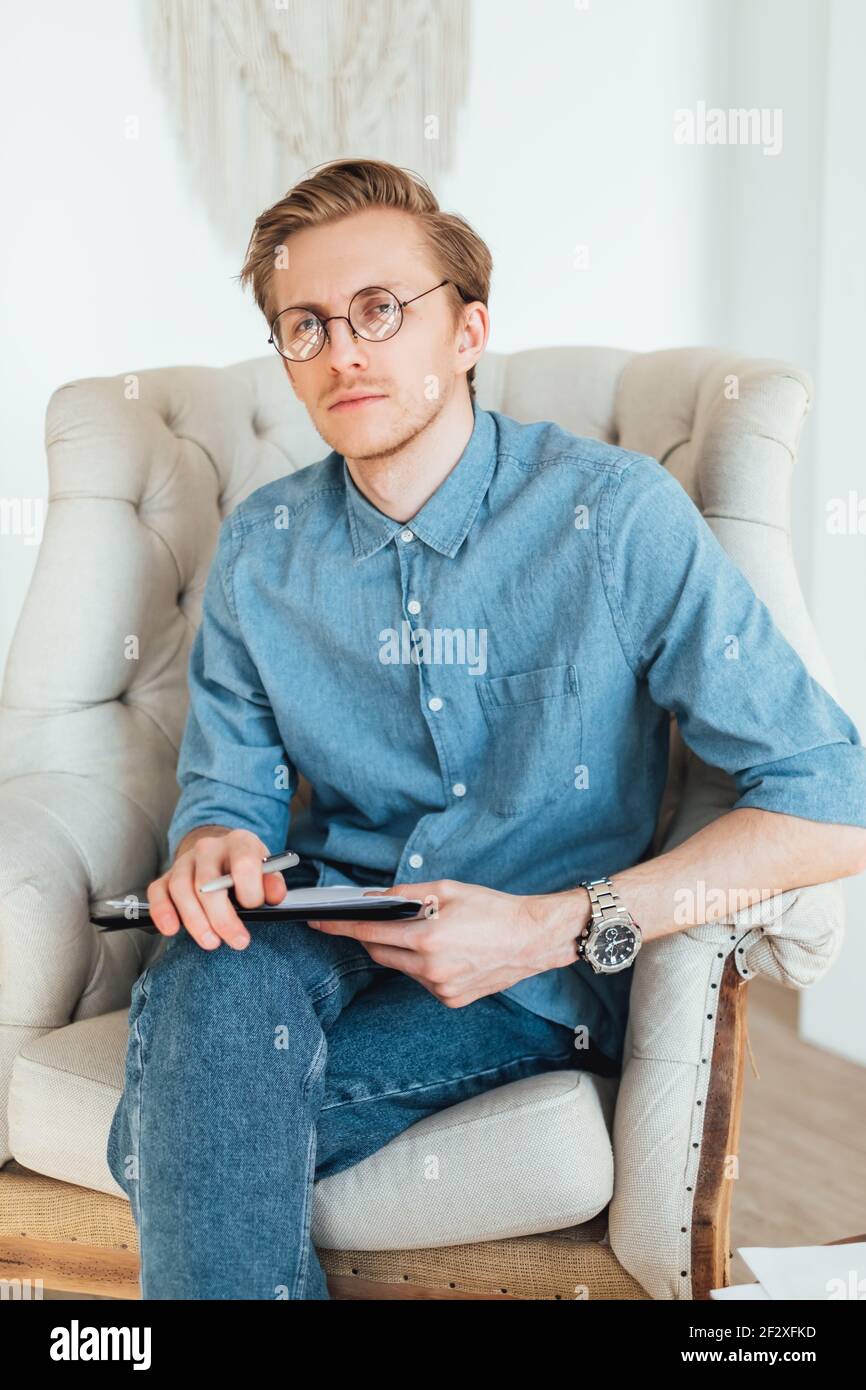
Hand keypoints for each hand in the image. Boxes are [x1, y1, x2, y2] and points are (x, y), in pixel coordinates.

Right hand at [147, 829, 286, 950]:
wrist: (221, 854)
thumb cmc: (246, 868)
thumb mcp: (266, 869)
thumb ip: (272, 882)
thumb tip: (275, 896)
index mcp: (239, 842)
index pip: (243, 863)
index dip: (250, 889)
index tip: (254, 907)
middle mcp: (208, 848)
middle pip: (208, 882)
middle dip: (222, 916)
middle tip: (237, 941)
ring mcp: (184, 861)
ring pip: (181, 889)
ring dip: (195, 920)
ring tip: (211, 942)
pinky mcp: (166, 877)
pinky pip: (157, 892)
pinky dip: (162, 912)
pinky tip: (171, 929)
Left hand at [306, 878, 580, 1006]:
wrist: (533, 939)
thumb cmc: (494, 908)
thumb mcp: (448, 889)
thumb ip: (406, 895)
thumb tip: (374, 898)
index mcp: (427, 938)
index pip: (369, 933)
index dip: (341, 927)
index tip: (319, 923)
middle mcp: (430, 969)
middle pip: (379, 953)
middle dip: (370, 937)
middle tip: (367, 920)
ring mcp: (440, 989)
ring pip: (401, 968)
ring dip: (399, 950)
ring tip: (420, 932)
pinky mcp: (451, 1000)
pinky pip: (422, 980)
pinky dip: (421, 965)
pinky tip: (442, 950)